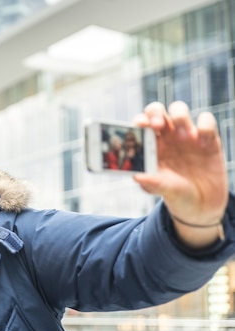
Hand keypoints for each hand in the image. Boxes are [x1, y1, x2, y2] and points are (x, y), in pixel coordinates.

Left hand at [133, 101, 227, 247]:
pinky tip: (204, 144)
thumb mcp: (162, 190)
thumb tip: (136, 175)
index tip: (139, 125)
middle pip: (157, 110)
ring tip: (184, 138)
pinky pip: (206, 120)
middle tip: (158, 126)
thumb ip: (150, 182)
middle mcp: (166, 137)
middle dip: (155, 112)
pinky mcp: (209, 139)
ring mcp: (187, 135)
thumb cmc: (176, 195)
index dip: (139, 120)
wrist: (202, 206)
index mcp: (151, 146)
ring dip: (180, 117)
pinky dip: (205, 126)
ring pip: (179, 109)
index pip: (141, 124)